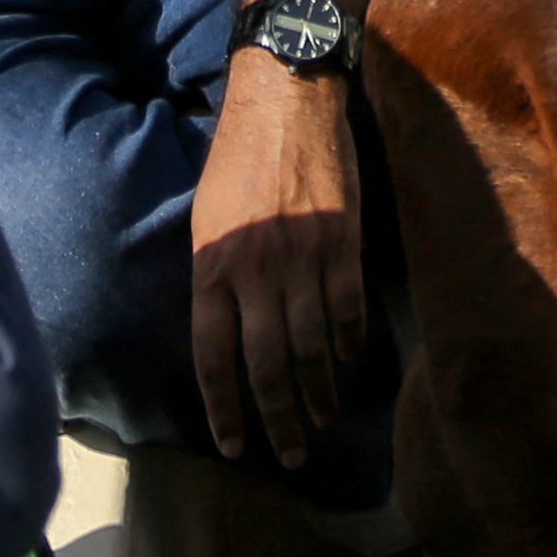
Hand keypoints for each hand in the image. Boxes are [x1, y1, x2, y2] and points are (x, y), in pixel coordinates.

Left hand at [189, 58, 367, 468]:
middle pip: (267, 367)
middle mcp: (255, 270)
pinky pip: (348, 310)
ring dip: (319, 393)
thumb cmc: (237, 161)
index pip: (213, 359)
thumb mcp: (206, 219)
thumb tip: (224, 336)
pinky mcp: (343, 242)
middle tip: (291, 456)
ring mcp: (301, 257)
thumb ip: (215, 278)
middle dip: (279, 421)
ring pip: (311, 348)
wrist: (284, 100)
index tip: (235, 446)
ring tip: (324, 419)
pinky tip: (348, 361)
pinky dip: (350, 343)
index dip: (224, 409)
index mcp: (213, 266)